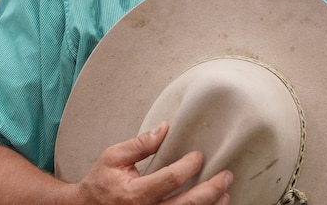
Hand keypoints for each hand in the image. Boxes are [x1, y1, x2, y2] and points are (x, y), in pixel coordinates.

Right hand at [73, 121, 232, 204]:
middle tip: (226, 176)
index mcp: (134, 193)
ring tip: (225, 194)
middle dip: (210, 190)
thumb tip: (165, 128)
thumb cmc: (100, 183)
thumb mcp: (113, 157)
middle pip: (186, 204)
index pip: (170, 179)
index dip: (188, 166)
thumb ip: (140, 144)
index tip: (199, 155)